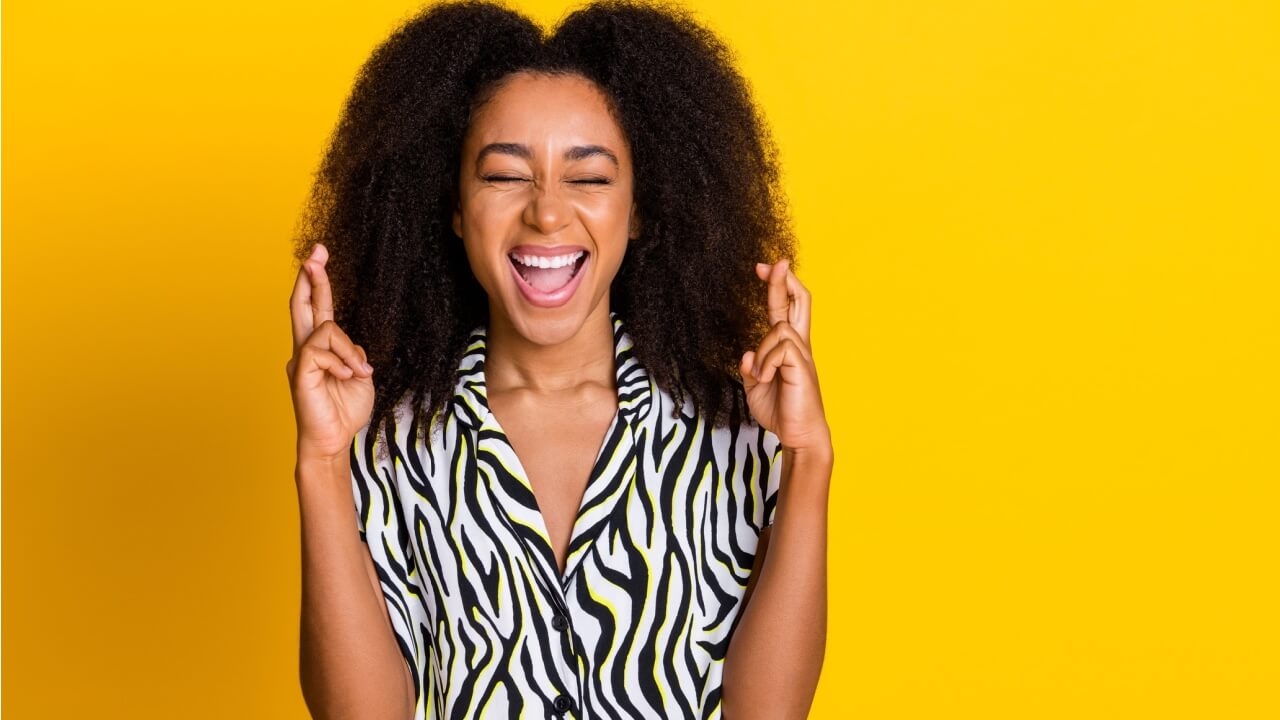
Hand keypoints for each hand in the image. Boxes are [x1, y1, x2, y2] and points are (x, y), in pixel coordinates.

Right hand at [286, 243, 375, 463]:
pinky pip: (322, 352)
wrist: (333, 441)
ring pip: (326, 330)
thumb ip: (354, 354)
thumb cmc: (344, 411)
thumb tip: (350, 345)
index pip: (316, 308)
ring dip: (349, 352)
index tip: (318, 256)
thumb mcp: (359, 376)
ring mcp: (300, 360)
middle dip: (311, 277)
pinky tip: (346, 379)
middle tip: (315, 252)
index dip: (317, 282)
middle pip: (303, 305)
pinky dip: (341, 364)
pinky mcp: (299, 373)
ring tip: (357, 375)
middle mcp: (305, 349)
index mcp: (320, 349)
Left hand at [739, 258, 830, 455]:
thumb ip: (751, 367)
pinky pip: (779, 350)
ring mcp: (803, 355)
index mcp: (789, 348)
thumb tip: (747, 353)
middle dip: (785, 280)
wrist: (799, 436)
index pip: (785, 308)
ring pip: (778, 329)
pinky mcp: (803, 366)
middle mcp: (799, 346)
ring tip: (760, 375)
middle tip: (774, 263)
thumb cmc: (781, 412)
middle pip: (799, 302)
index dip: (776, 285)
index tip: (763, 267)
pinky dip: (766, 364)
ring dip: (762, 351)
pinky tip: (766, 378)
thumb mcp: (756, 387)